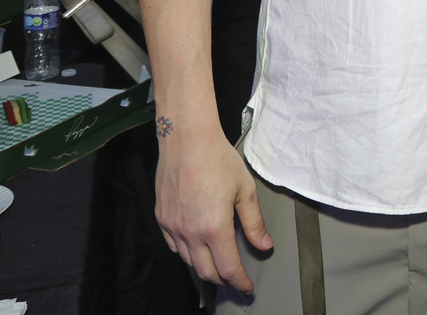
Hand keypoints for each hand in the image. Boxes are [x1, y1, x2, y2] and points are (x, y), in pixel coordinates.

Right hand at [154, 126, 271, 291]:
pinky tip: (197, 246)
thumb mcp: (245, 190)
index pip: (228, 268)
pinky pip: (174, 246)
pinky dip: (188, 252)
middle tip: (235, 278)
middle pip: (206, 272)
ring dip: (205, 266)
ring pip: (189, 261)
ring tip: (218, 262)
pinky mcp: (162, 218)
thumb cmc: (217, 158)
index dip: (240, 282)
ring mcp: (173, 226)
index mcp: (214, 227)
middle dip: (223, 279)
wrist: (187, 139)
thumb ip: (254, 223)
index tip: (247, 287)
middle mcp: (190, 232)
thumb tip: (264, 244)